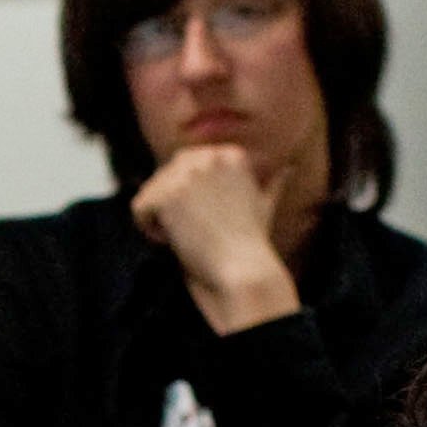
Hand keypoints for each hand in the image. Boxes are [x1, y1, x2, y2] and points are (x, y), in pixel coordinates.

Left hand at [128, 142, 300, 325]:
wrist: (243, 271)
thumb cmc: (252, 245)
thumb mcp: (264, 205)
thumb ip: (271, 183)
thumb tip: (288, 169)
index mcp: (231, 154)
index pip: (187, 165)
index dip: (191, 197)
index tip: (210, 219)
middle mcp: (208, 156)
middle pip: (165, 176)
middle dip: (173, 206)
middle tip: (198, 230)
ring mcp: (186, 174)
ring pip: (150, 192)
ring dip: (162, 219)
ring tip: (190, 236)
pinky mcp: (166, 195)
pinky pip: (138, 209)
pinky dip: (150, 230)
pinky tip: (176, 241)